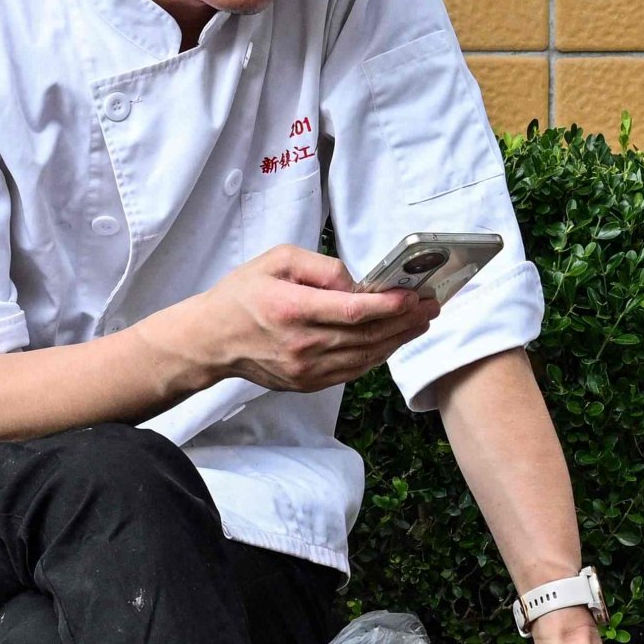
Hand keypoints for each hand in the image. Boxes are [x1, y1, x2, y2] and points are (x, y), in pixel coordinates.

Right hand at [194, 246, 439, 393]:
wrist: (212, 340)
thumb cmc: (242, 294)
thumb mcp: (276, 260)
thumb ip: (321, 267)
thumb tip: (356, 283)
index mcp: (293, 309)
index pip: (354, 311)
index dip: (390, 305)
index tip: (414, 295)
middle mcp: (303, 344)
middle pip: (368, 335)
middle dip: (405, 320)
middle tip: (431, 305)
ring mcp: (306, 369)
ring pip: (366, 356)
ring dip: (398, 339)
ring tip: (421, 322)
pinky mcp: (308, 383)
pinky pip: (353, 370)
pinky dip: (378, 355)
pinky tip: (392, 341)